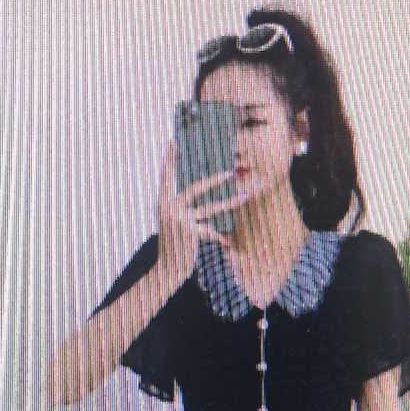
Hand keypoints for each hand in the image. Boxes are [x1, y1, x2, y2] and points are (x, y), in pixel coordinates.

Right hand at [156, 141, 246, 290]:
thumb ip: (184, 210)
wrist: (167, 269)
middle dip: (215, 180)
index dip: (170, 160)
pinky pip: (211, 232)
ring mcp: (179, 219)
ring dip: (230, 203)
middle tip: (232, 172)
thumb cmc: (173, 245)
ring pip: (210, 209)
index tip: (172, 141)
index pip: (167, 177)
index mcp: (163, 203)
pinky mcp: (189, 232)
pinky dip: (220, 237)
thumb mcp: (173, 224)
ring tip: (246, 196)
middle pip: (196, 189)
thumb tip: (197, 198)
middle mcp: (169, 208)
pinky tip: (229, 242)